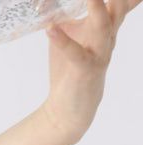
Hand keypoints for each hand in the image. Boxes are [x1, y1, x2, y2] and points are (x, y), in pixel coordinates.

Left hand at [40, 0, 138, 140]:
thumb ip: (59, 10)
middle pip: (120, 5)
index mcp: (107, 22)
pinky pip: (76, 54)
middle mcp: (108, 35)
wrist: (68, 108)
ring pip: (103, 26)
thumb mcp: (66, 32)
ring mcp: (99, 53)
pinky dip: (63, 41)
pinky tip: (50, 28)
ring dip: (95, 7)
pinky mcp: (85, 71)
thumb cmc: (70, 66)